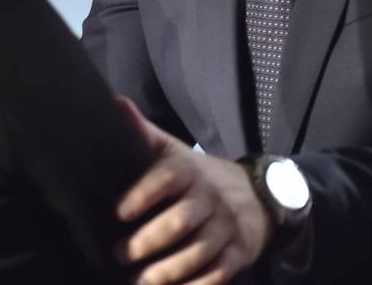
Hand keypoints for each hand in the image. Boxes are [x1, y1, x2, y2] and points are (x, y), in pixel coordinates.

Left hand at [113, 97, 269, 284]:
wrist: (256, 195)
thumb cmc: (198, 177)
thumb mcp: (175, 153)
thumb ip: (144, 134)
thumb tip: (114, 104)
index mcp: (190, 171)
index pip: (167, 178)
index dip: (142, 193)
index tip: (117, 212)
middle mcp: (210, 199)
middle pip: (181, 221)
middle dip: (148, 241)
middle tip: (118, 253)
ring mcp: (226, 228)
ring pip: (198, 252)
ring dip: (166, 271)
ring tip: (138, 280)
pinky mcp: (237, 255)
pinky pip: (217, 275)